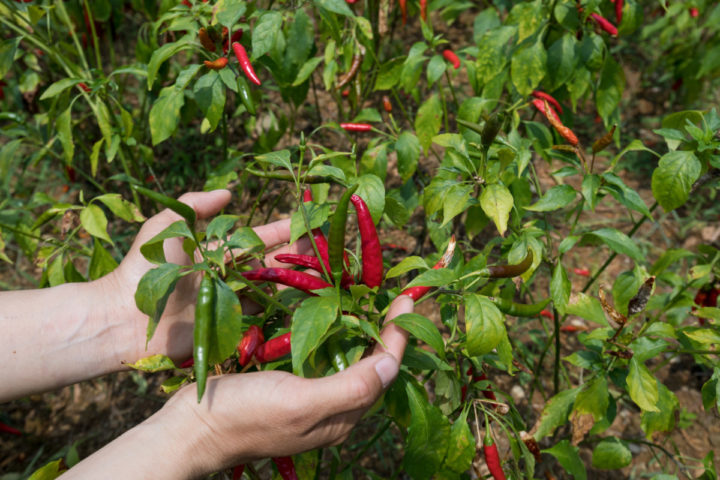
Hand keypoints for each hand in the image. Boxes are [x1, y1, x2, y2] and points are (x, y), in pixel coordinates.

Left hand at [102, 190, 314, 364]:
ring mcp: (230, 303)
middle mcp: (228, 276)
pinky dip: (281, 311)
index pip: (258, 237)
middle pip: (270, 263)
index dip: (283, 229)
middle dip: (298, 255)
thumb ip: (196, 204)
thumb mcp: (167, 225)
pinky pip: (259, 318)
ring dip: (295, 282)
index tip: (308, 221)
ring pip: (270, 290)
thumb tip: (231, 192)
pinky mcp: (229, 328)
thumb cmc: (144, 267)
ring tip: (326, 276)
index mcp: (216, 251)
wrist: (123, 316)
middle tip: (328, 249)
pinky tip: (306, 305)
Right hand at [161, 295, 413, 473]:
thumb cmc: (245, 416)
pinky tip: (329, 316)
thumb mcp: (301, 402)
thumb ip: (350, 388)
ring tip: (368, 300)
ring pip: (349, 361)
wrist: (190, 427)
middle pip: (373, 367)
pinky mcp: (290, 387)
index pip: (384, 371)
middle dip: (386, 332)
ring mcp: (310, 399)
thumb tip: (393, 363)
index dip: (398, 336)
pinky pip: (323, 358)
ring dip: (363, 332)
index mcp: (341, 417)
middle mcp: (332, 410)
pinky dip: (334, 335)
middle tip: (391, 296)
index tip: (406, 300)